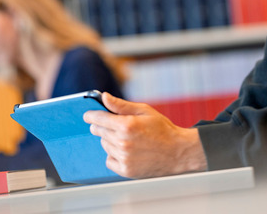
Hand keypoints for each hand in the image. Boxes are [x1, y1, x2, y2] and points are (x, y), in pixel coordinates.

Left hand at [83, 92, 207, 178]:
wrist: (178, 152)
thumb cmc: (163, 129)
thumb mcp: (144, 111)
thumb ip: (121, 105)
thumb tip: (104, 97)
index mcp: (126, 125)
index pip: (98, 118)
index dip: (91, 115)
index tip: (88, 116)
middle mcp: (123, 142)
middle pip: (99, 131)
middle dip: (102, 126)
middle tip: (114, 125)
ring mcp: (124, 157)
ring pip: (104, 145)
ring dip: (110, 140)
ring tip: (127, 138)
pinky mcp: (126, 170)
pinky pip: (109, 160)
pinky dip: (114, 155)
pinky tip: (127, 150)